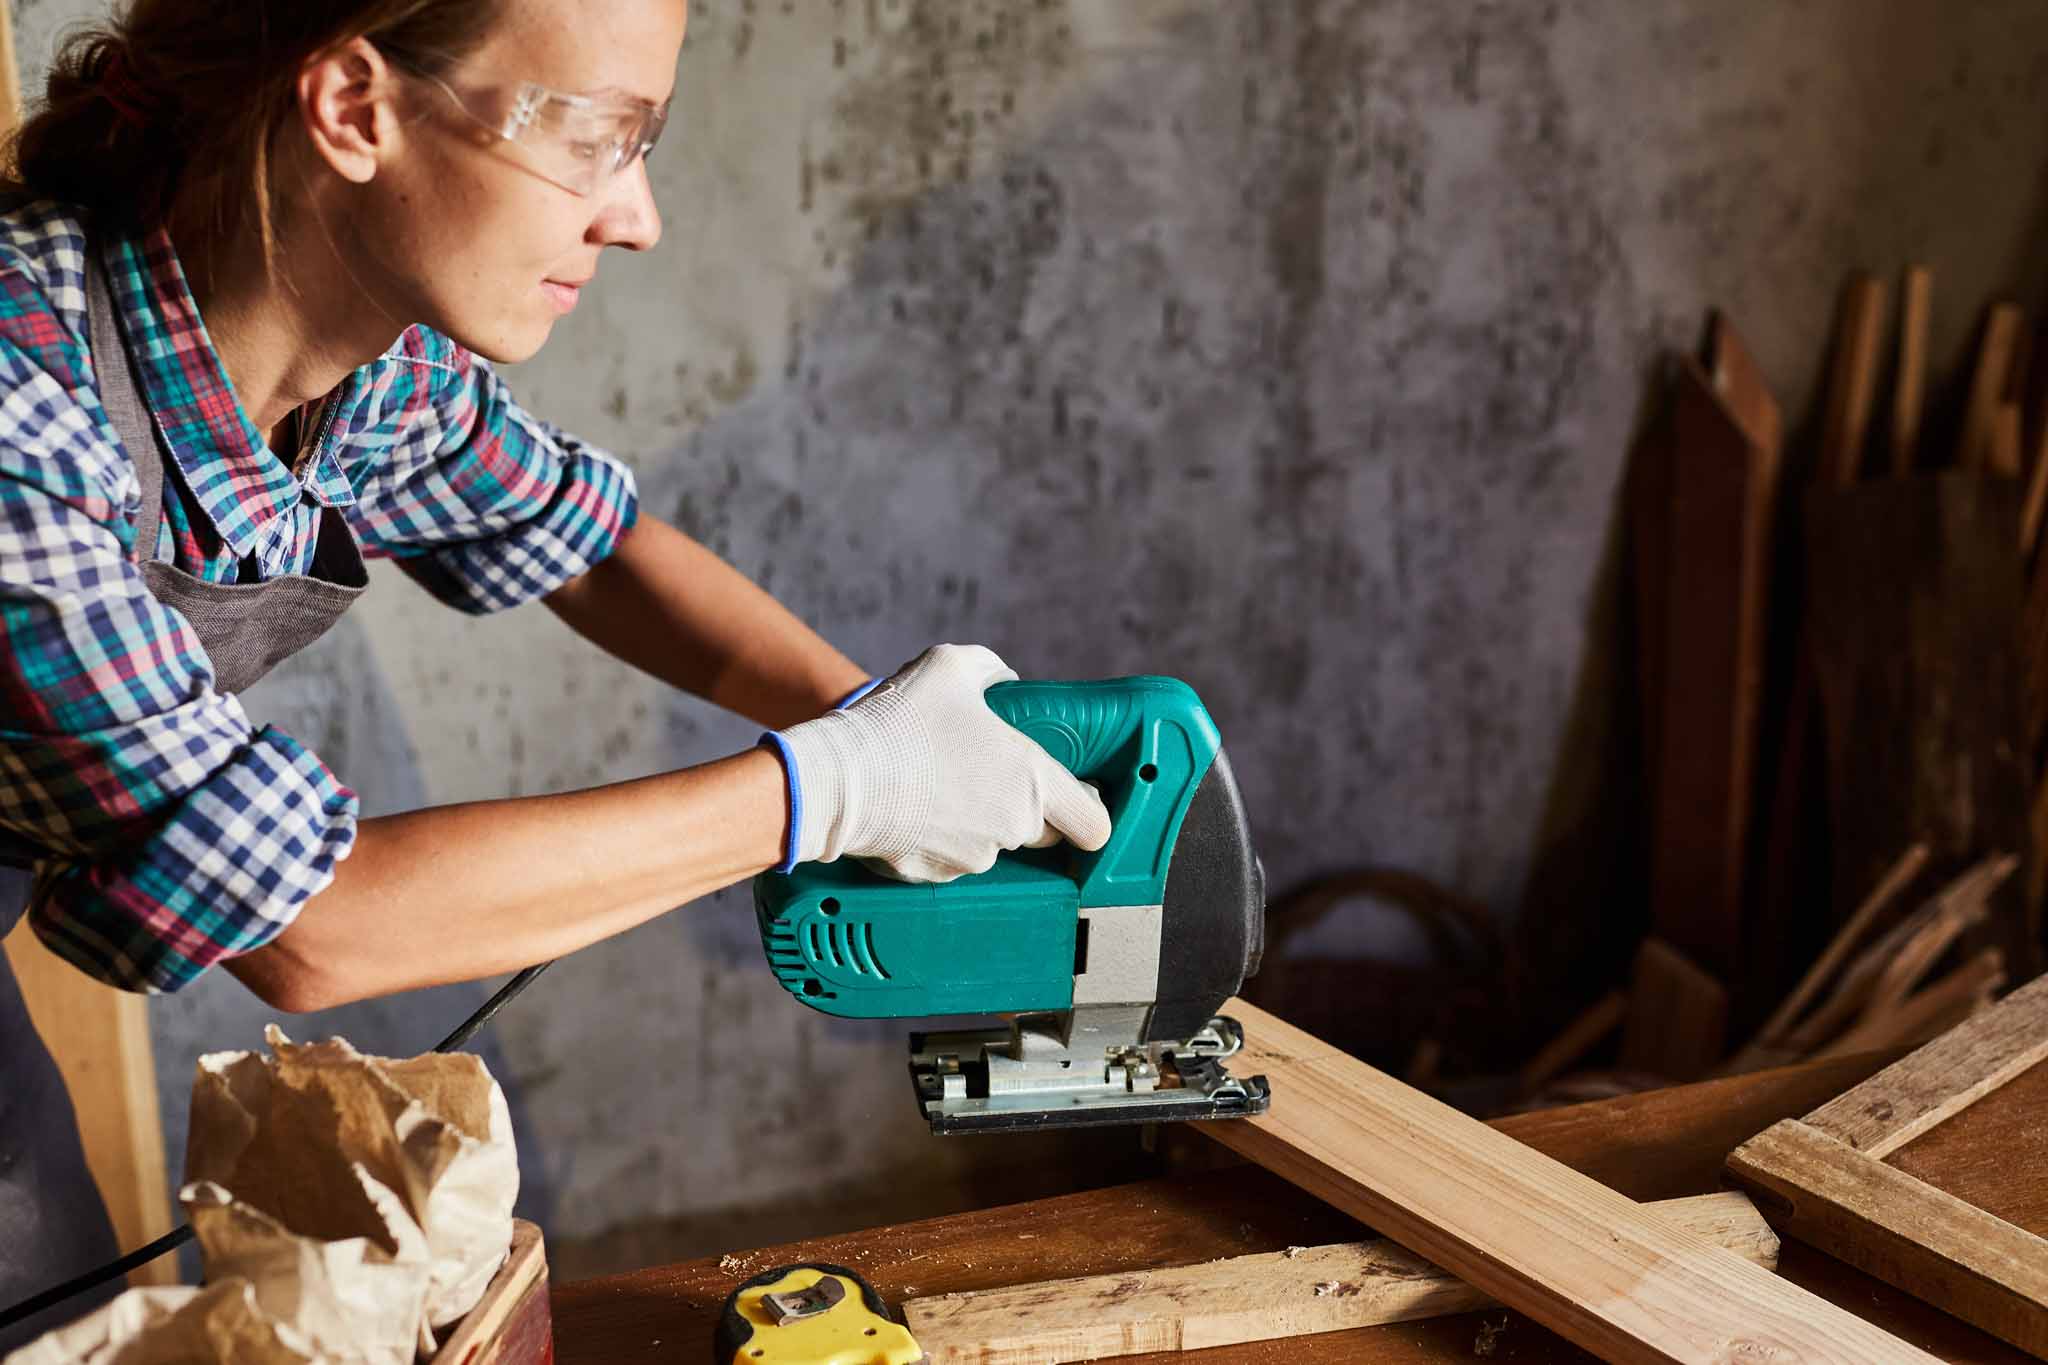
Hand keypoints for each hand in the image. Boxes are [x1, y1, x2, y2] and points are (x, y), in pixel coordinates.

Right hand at [764, 644, 1112, 881]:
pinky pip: (952, 858)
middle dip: (1028, 809)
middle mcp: (1011, 827)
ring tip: (941, 782)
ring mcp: (973, 858)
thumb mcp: (951, 666)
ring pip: (995, 844)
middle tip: (995, 776)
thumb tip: (1004, 682)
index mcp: (1031, 780)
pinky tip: (916, 805)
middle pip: (1044, 833)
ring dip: (980, 821)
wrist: (834, 779)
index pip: (1094, 823)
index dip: (1090, 812)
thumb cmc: (898, 721)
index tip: (1079, 800)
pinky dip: (942, 837)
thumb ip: (992, 671)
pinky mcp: (935, 876)